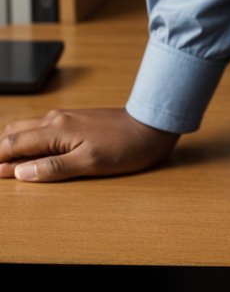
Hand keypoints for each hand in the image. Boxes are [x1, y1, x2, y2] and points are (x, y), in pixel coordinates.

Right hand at [0, 107, 179, 181]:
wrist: (152, 125)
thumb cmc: (125, 147)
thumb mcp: (89, 164)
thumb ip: (53, 168)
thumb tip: (19, 173)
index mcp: (56, 130)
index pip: (12, 144)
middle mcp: (56, 120)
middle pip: (14, 133)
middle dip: (0, 150)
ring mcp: (65, 118)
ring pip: (26, 129)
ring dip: (13, 145)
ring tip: (5, 164)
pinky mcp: (74, 121)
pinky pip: (41, 129)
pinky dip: (28, 141)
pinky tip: (29, 153)